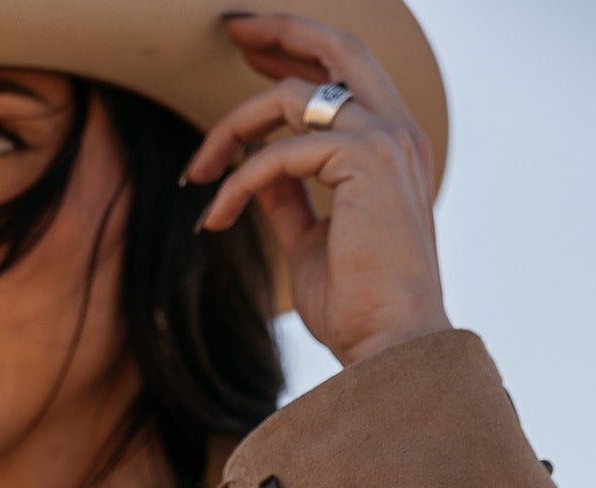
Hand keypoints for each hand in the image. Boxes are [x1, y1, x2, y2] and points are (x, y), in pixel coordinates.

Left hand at [183, 12, 449, 367]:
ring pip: (293, 97)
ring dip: (233, 128)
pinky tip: (217, 217)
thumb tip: (255, 168)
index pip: (347, 75)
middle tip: (232, 30)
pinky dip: (239, 182)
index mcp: (394, 150)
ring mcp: (386, 140)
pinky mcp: (365, 159)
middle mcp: (398, 133)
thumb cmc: (358, 309)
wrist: (390, 347)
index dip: (298, 57)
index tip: (251, 58)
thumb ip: (289, 198)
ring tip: (197, 172)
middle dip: (282, 32)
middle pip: (338, 49)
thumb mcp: (312, 242)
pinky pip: (278, 153)